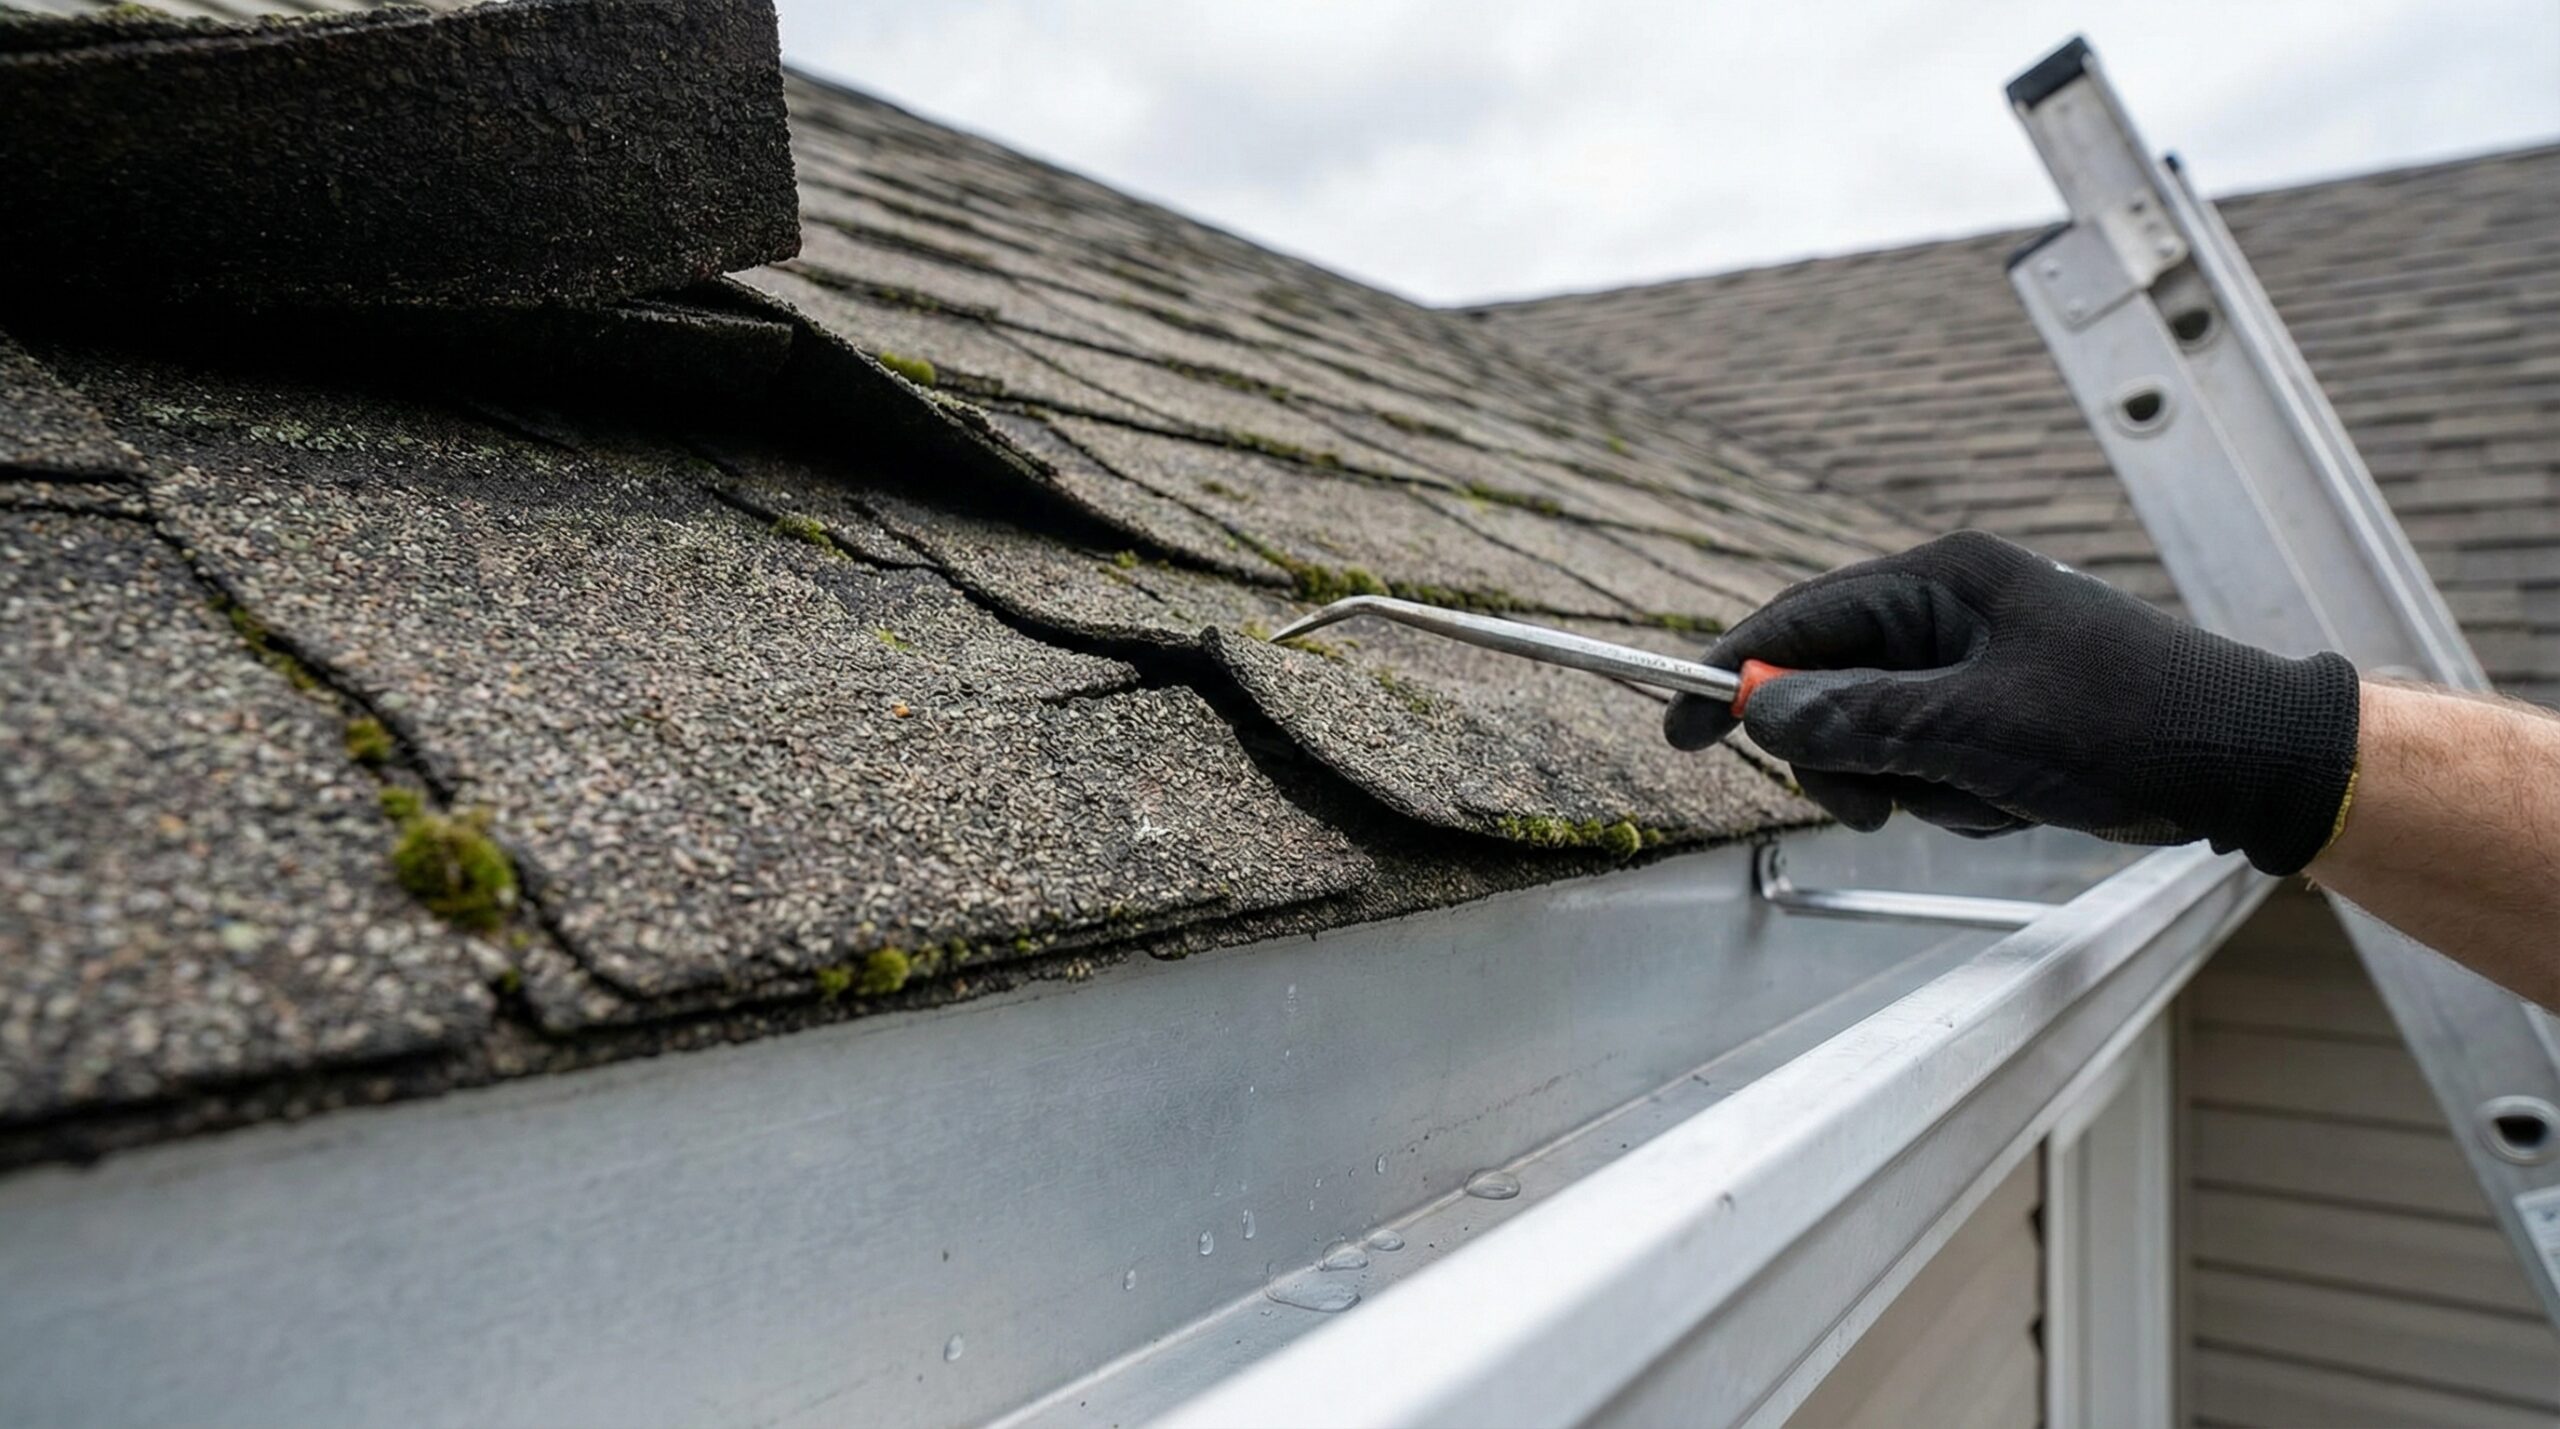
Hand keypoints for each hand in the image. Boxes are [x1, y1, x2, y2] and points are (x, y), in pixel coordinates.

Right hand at [1665, 531, 2360, 874]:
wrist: (2250, 762)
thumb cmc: (2134, 724)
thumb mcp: (1980, 729)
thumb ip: (1860, 721)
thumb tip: (1759, 714)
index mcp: (1943, 581)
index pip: (1801, 620)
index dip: (1732, 673)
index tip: (1678, 726)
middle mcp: (1951, 611)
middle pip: (1830, 686)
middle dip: (1848, 756)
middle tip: (1875, 807)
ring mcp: (1975, 664)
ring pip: (1877, 737)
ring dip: (1917, 785)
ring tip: (1988, 797)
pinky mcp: (1999, 714)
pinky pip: (1929, 762)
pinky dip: (1958, 797)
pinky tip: (2017, 802)